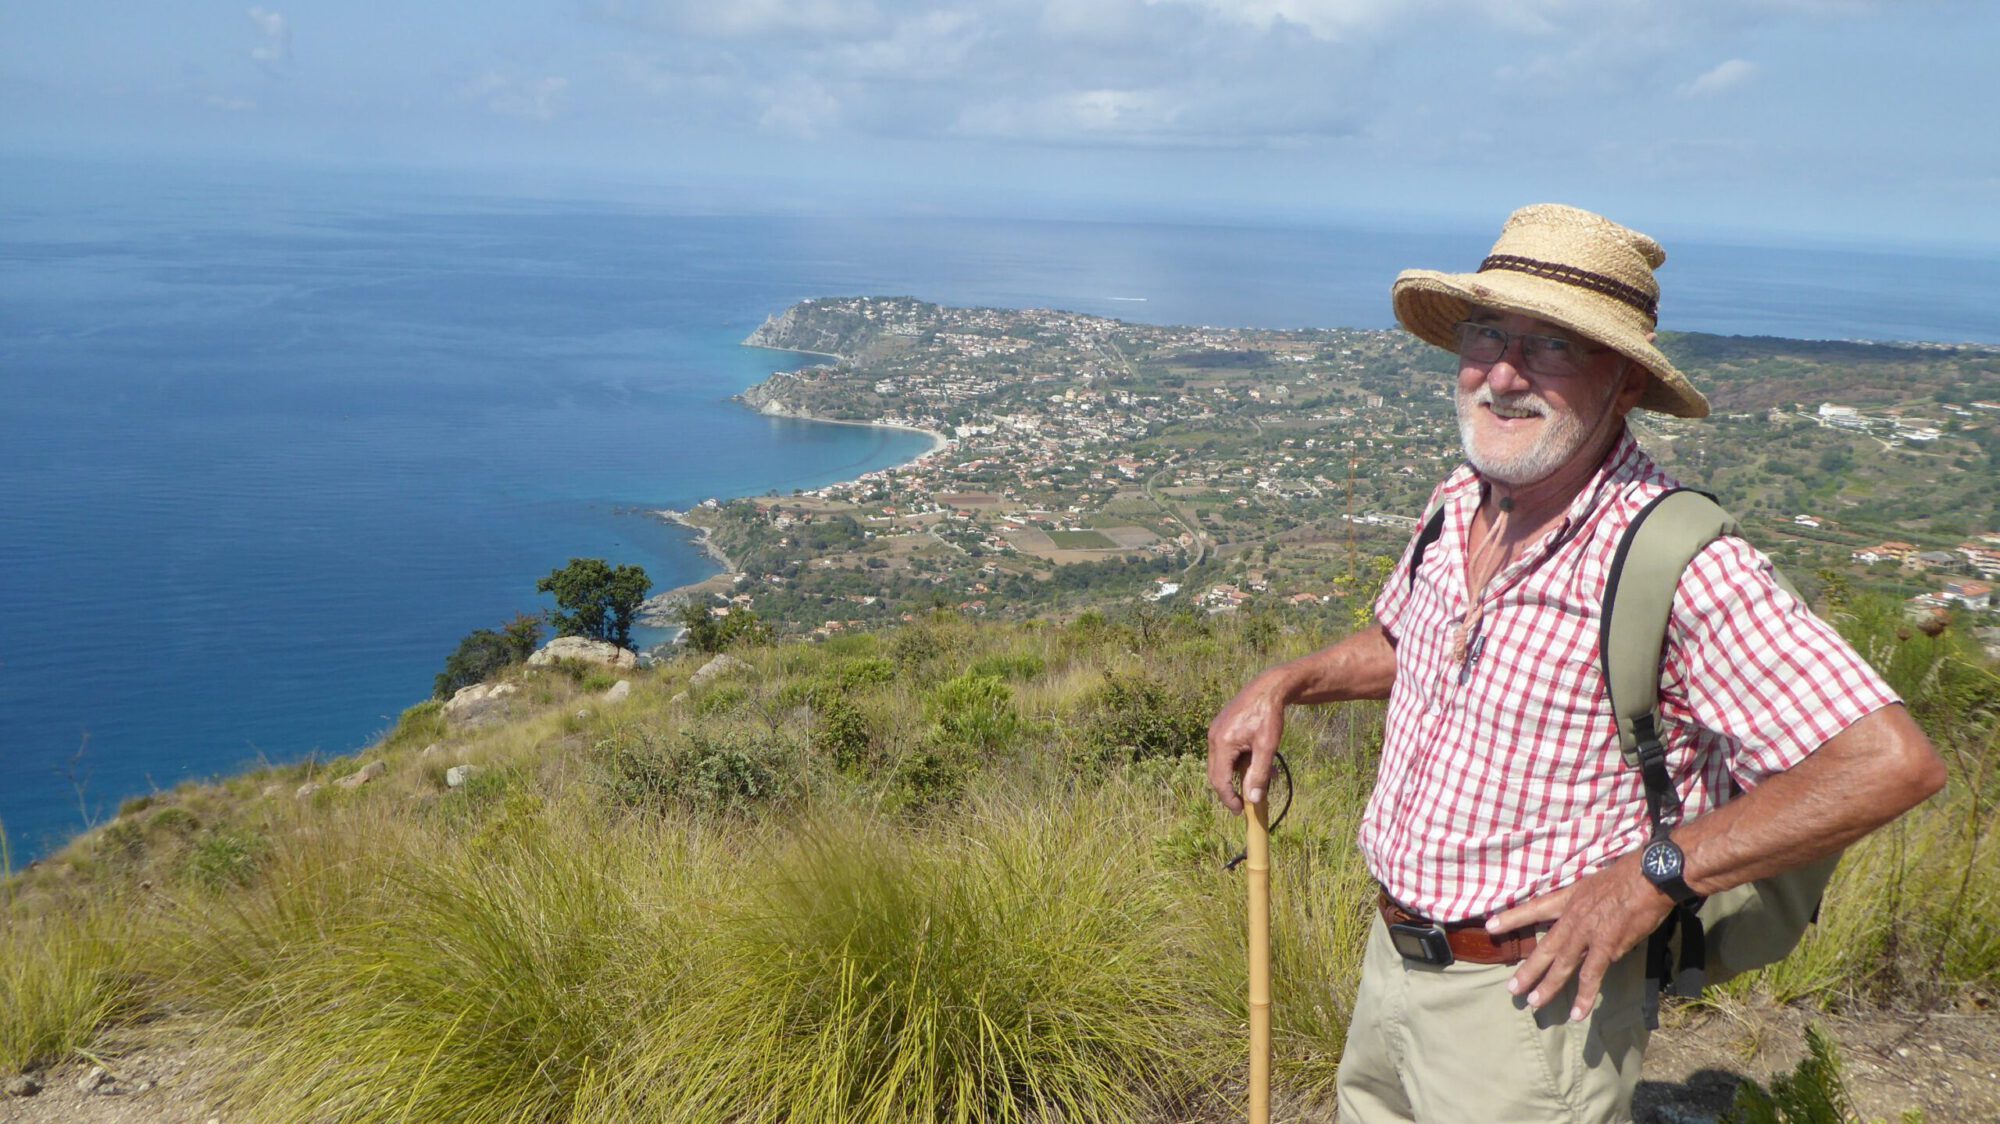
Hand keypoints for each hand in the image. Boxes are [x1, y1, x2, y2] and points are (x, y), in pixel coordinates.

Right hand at [1207, 672, 1290, 813]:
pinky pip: (1227, 752)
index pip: (1219, 780)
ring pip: (1223, 764)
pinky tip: (1259, 760)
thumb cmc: (1269, 716)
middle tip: (1247, 803)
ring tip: (1267, 776)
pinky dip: (1241, 761)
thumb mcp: (1267, 747)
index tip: (1240, 812)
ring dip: (1241, 774)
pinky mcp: (1222, 728)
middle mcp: (1214, 738)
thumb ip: (1259, 774)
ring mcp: (1216, 732)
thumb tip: (1253, 800)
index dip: (1229, 799)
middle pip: (1217, 774)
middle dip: (1232, 790)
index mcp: (1222, 743)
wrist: (1269, 688)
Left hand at [1484, 853, 1672, 1021]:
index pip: (1534, 908)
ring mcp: (1588, 934)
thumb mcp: (1596, 883)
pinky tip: (1577, 1013)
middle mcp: (1573, 918)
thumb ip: (1588, 904)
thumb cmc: (1630, 875)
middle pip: (1545, 947)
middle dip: (1528, 969)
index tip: (1490, 926)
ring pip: (1562, 965)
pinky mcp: (1607, 947)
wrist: (1649, 877)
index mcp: (1570, 898)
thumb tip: (1587, 920)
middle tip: (1512, 988)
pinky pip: (1591, 977)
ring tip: (1533, 1003)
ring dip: (1548, 986)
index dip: (1512, 918)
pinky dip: (1584, 997)